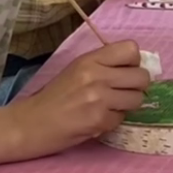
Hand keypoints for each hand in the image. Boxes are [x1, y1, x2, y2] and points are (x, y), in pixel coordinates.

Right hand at [5, 42, 149, 156]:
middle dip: (137, 87)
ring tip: (109, 107)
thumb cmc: (54, 97)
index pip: (131, 49)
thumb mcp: (76, 70)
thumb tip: (137, 67)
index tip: (125, 71)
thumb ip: (103, 65)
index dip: (134, 62)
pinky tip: (97, 120)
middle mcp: (96, 75)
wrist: (30, 124)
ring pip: (137, 99)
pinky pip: (122, 119)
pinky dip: (113, 121)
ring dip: (127, 106)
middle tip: (122, 93)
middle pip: (142, 76)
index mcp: (89, 59)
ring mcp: (99, 98)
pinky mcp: (99, 120)